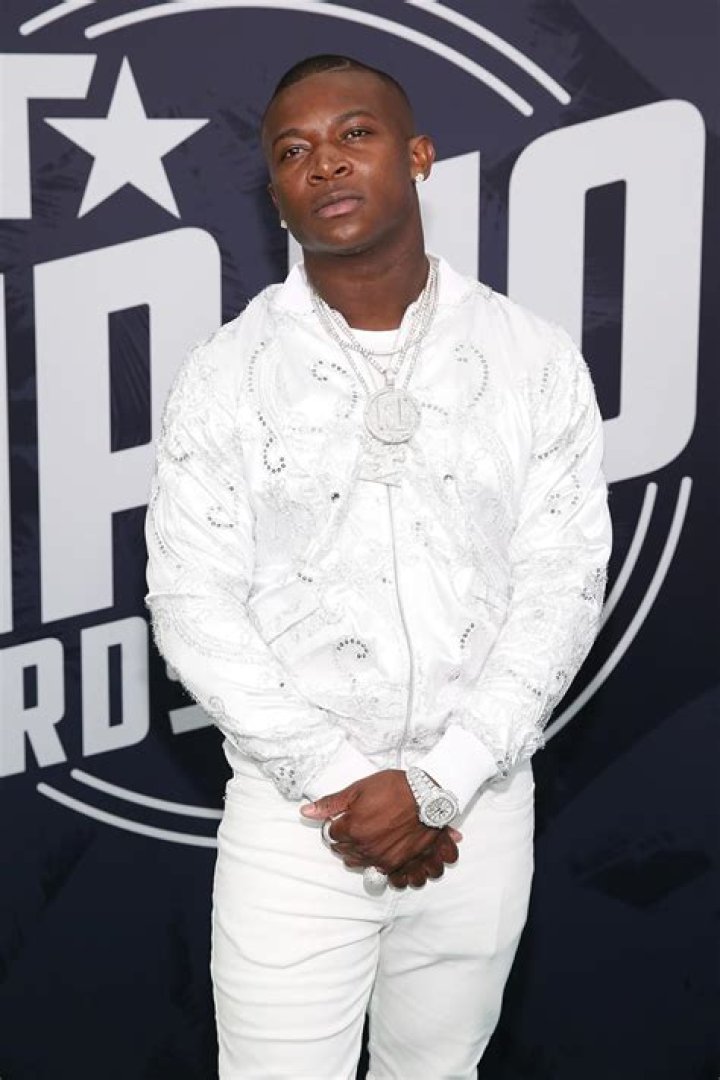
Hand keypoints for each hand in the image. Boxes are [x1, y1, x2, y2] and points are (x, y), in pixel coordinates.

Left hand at [300, 770, 461, 881]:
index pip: (331, 834)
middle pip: (343, 851)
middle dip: (345, 839)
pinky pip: (378, 873)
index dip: (337, 824)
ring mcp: (382, 859)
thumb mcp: (359, 789)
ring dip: (359, 853)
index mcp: (352, 829)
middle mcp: (365, 848)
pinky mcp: (399, 865)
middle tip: (358, 825)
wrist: (428, 797)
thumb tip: (307, 812)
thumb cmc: (396, 789)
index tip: (345, 817)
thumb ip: (331, 803)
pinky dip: (378, 865)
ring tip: (369, 838)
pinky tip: (382, 852)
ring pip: (358, 863)